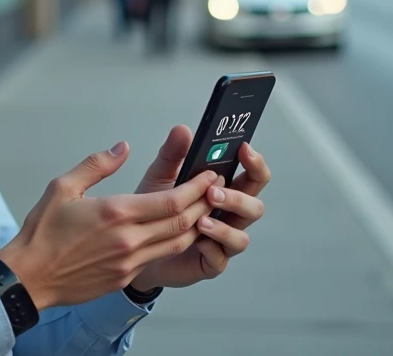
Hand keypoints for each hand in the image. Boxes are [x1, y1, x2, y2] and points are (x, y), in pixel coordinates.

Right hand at [0, 141, 220, 309]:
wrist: (29, 277)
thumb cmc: (42, 232)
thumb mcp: (63, 186)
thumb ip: (97, 164)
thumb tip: (122, 148)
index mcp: (115, 212)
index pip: (171, 200)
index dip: (196, 187)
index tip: (208, 174)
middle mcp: (128, 239)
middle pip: (182, 221)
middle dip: (204, 203)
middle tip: (216, 188)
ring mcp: (128, 261)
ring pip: (177, 242)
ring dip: (196, 225)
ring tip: (205, 208)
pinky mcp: (124, 276)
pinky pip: (159, 257)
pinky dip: (175, 242)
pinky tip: (178, 231)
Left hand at [127, 126, 269, 291]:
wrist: (137, 244)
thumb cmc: (155, 209)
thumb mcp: (160, 177)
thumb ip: (173, 155)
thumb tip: (182, 130)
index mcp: (225, 191)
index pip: (253, 176)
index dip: (255, 163)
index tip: (244, 149)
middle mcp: (229, 216)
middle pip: (254, 205)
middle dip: (238, 197)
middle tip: (213, 191)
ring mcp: (223, 241)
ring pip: (242, 236)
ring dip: (225, 226)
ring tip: (202, 220)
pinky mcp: (211, 263)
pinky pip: (221, 259)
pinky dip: (211, 249)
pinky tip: (198, 242)